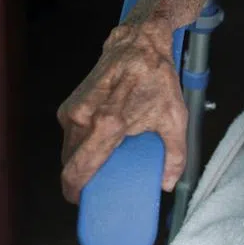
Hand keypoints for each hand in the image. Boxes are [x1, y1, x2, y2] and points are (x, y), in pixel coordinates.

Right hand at [57, 20, 187, 202]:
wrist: (140, 43)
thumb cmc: (157, 79)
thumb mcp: (175, 117)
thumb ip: (175, 155)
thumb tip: (167, 184)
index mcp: (107, 125)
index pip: (77, 171)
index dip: (75, 193)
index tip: (83, 202)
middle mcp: (83, 118)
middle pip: (70, 163)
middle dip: (80, 179)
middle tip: (97, 187)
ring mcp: (73, 109)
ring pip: (68, 149)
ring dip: (79, 161)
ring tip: (98, 166)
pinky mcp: (71, 102)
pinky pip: (69, 133)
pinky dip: (79, 144)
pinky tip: (95, 145)